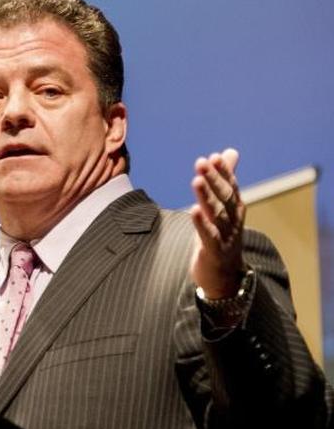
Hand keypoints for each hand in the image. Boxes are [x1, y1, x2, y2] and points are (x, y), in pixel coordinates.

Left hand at [188, 148, 246, 298]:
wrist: (225, 276)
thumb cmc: (222, 236)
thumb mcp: (224, 207)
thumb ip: (225, 179)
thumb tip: (228, 152)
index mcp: (235, 209)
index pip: (231, 187)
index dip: (223, 173)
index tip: (213, 157)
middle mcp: (233, 221)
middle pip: (224, 198)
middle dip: (214, 180)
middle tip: (202, 163)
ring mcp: (225, 236)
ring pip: (216, 214)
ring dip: (207, 197)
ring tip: (197, 181)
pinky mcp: (214, 251)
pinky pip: (208, 235)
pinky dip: (201, 223)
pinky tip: (192, 210)